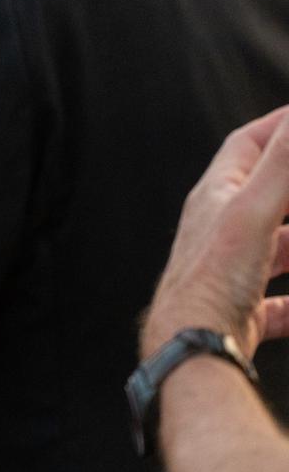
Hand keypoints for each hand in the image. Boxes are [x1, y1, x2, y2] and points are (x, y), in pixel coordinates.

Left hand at [143, 106, 288, 361]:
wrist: (191, 346)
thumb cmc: (214, 277)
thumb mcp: (253, 211)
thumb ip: (281, 166)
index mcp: (216, 197)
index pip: (246, 145)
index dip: (279, 125)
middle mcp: (220, 229)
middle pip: (268, 194)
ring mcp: (231, 270)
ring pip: (280, 248)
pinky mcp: (242, 310)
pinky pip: (280, 304)